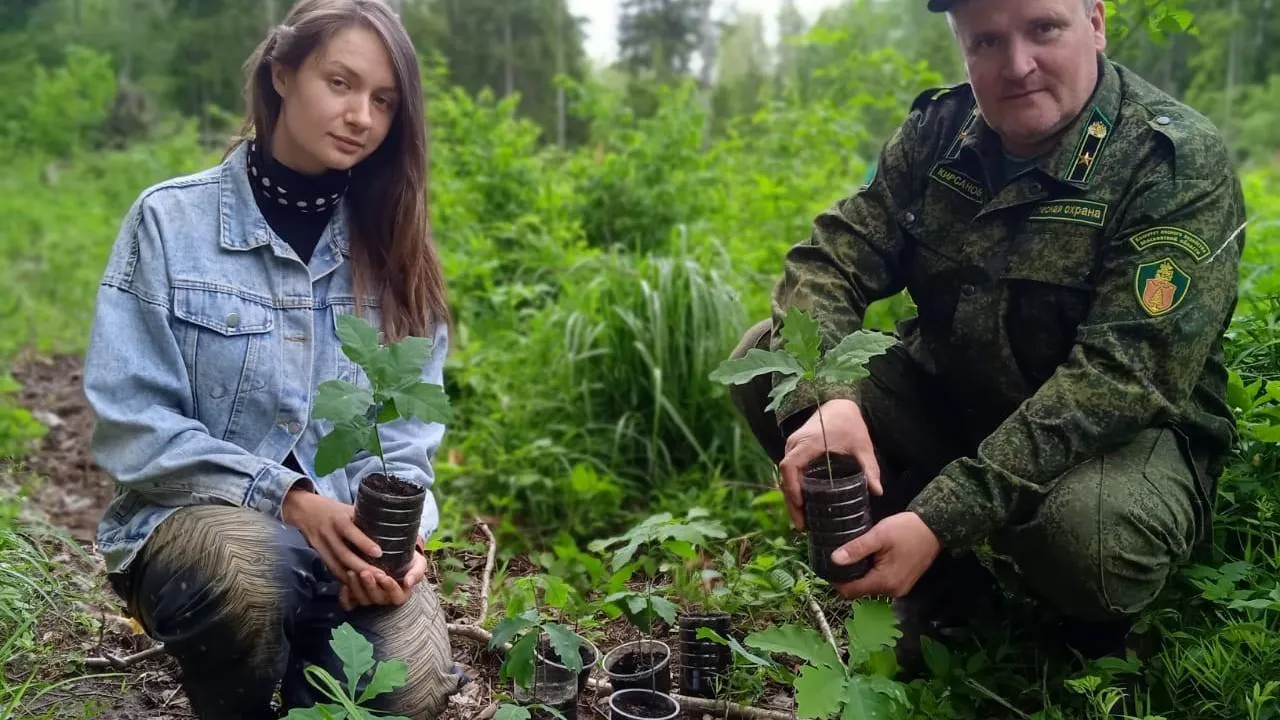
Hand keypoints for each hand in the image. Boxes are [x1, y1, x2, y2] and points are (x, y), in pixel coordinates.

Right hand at [282, 487, 384, 582]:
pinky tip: (354, 584)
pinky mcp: (318, 554)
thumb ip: (363, 518)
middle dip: (362, 567)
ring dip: (353, 577)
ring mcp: (321, 545)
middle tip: (380, 576)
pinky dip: (342, 577)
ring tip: (370, 584)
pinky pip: (331, 568)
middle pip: (344, 554)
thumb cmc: (333, 508)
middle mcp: (328, 533)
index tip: (379, 552)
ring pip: (336, 565)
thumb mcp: (348, 508)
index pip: (350, 532)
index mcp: (338, 519)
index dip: (364, 543)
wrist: (304, 509)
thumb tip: (388, 526)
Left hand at [339, 550, 426, 610]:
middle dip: (370, 586)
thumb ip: (417, 572)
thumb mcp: (419, 563)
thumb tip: (409, 582)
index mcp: (400, 594)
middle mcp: (384, 598)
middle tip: (365, 572)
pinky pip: (349, 604)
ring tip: (352, 572)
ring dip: (356, 588)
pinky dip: (345, 598)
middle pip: (376, 598)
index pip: (396, 597)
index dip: (390, 588)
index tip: (385, 576)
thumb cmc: (408, 560)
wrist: (394, 554)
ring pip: (362, 600)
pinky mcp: (357, 596)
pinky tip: (343, 586)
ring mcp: (370, 598)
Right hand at [778, 398, 881, 529]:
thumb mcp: (862, 446)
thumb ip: (869, 468)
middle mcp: (795, 444)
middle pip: (785, 476)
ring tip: (802, 521)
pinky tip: (803, 506)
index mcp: (809, 442)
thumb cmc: (850, 423)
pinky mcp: (795, 450)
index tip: (800, 504)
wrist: (838, 404)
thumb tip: (878, 492)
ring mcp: (793, 447)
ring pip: (785, 476)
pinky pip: (790, 472)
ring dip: (791, 498)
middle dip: (791, 502)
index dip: (792, 486)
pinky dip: (793, 489)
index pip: (790, 465)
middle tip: (802, 525)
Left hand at [828, 512, 940, 599]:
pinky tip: (868, 557)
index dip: (836, 581)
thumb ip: (856, 548)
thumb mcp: (879, 536)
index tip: (827, 566)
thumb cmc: (907, 530)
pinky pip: (880, 582)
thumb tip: (834, 559)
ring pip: (870, 586)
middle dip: (847, 576)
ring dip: (860, 574)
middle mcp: (891, 591)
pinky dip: (872, 573)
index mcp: (883, 582)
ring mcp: (899, 588)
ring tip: (852, 554)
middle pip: (859, 590)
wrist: (935, 528)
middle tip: (838, 556)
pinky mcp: (903, 582)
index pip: (850, 592)